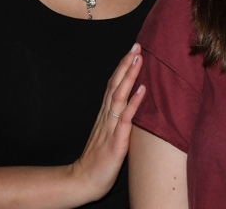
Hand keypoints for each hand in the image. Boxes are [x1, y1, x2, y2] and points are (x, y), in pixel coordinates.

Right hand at [71, 44, 147, 202]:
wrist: (84, 181)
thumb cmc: (98, 159)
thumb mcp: (108, 134)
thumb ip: (116, 118)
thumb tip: (129, 103)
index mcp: (105, 114)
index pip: (114, 85)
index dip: (123, 67)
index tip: (132, 50)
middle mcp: (107, 116)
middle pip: (115, 84)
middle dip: (126, 64)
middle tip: (137, 45)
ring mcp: (110, 127)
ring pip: (119, 96)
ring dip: (129, 76)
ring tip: (138, 58)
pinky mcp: (115, 141)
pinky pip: (125, 119)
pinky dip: (134, 102)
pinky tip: (142, 90)